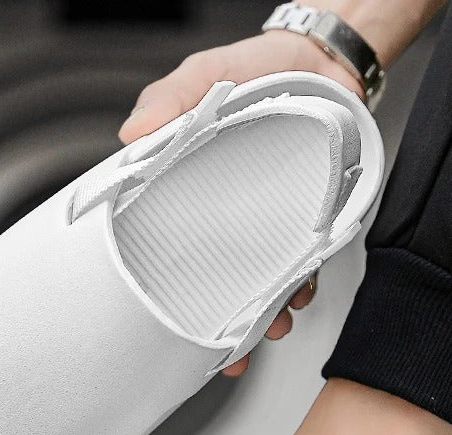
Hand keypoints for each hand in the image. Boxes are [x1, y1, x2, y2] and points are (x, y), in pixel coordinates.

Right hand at [118, 31, 361, 375]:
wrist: (319, 65)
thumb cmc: (254, 72)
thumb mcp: (206, 77)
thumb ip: (172, 100)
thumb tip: (132, 135)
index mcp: (189, 191)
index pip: (167, 246)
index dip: (164, 288)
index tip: (165, 323)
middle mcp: (222, 217)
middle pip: (213, 279)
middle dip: (219, 321)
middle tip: (224, 353)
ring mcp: (263, 222)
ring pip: (258, 281)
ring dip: (264, 313)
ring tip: (270, 329)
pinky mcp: (304, 219)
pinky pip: (302, 262)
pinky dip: (302, 283)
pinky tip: (300, 295)